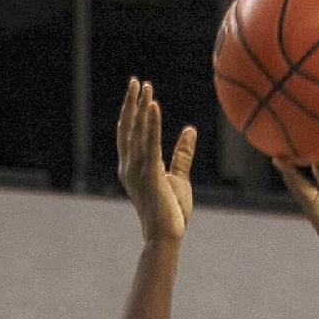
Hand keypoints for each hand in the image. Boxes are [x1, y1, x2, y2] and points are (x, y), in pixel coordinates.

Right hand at [116, 78, 195, 243]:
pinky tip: (153, 106)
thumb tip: (189, 130)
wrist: (167, 237)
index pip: (130, 134)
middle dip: (132, 103)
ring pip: (137, 132)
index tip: (139, 92)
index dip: (132, 112)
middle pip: (129, 128)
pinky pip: (151, 144)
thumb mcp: (179, 178)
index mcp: (133, 168)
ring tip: (145, 87)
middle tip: (136, 81)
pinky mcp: (151, 176)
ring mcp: (138, 171)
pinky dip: (151, 124)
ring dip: (141, 108)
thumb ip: (182, 153)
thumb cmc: (172, 212)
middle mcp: (130, 167)